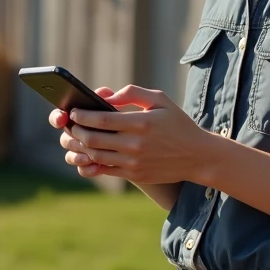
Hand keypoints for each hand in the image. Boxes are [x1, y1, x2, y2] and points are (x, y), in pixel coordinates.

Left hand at [50, 85, 209, 183]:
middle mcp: (135, 144)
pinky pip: (105, 169)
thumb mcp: (160, 100)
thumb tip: (106, 96)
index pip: (100, 119)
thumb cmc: (177, 123)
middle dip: (76, 131)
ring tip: (77, 137)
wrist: (197, 156)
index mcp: (141, 122)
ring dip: (81, 146)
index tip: (74, 111)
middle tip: (71, 124)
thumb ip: (132, 93)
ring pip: (95, 155)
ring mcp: (134, 162)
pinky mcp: (135, 175)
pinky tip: (89, 152)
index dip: (81, 115)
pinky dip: (92, 161)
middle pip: (92, 139)